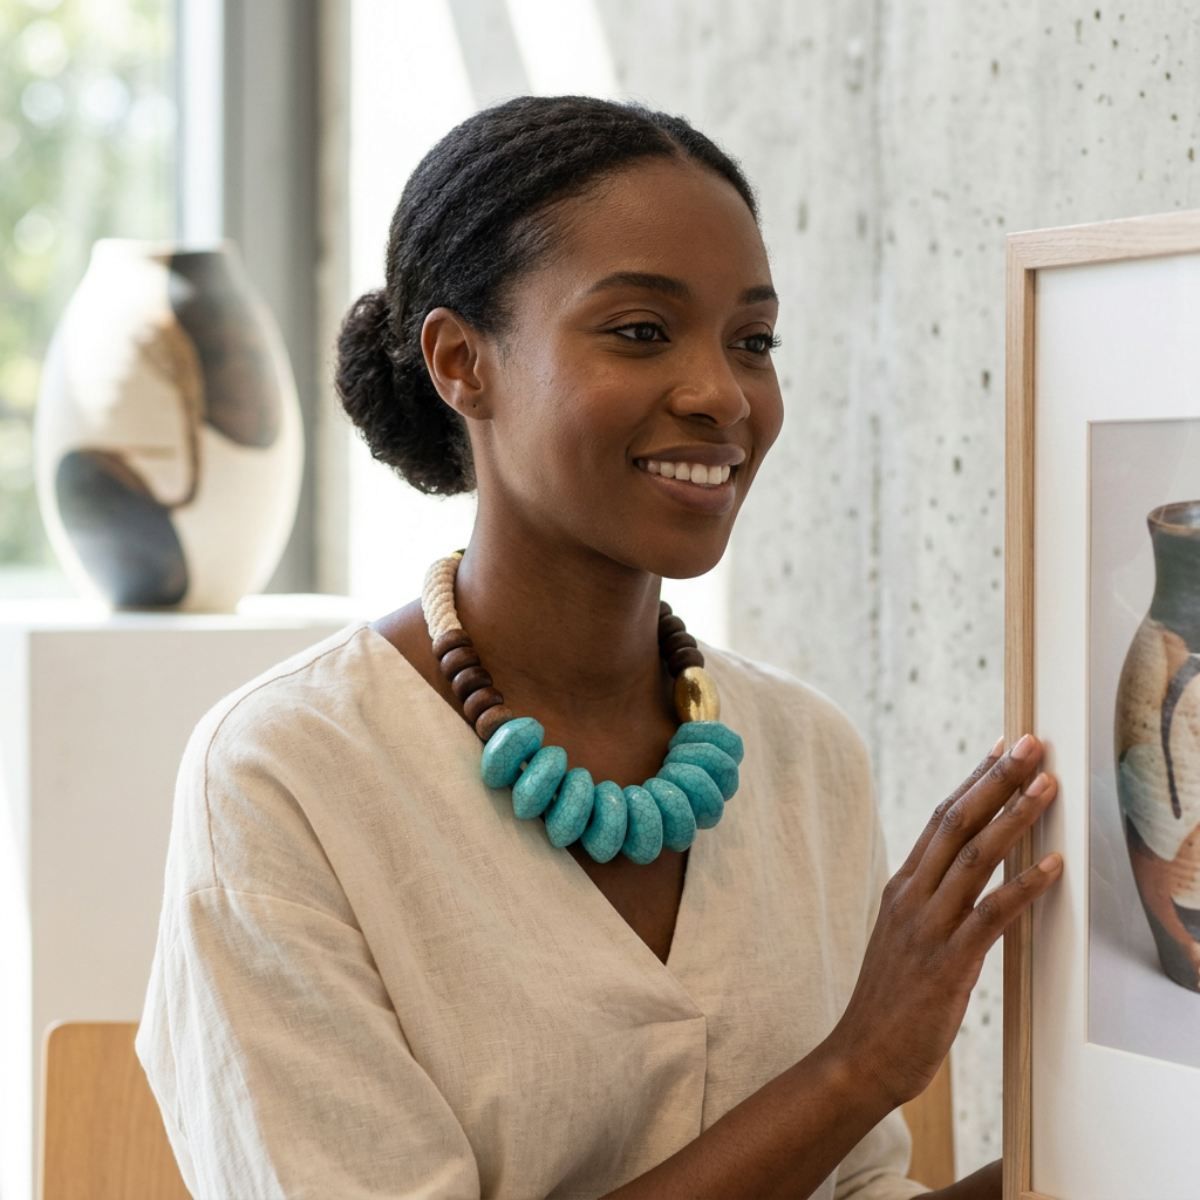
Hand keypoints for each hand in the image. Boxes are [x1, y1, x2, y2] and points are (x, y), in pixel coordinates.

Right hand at [829, 735, 1061, 1108]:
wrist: (861, 1055)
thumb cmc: (888, 1002)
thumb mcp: (902, 936)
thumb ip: (927, 901)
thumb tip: (960, 874)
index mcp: (900, 887)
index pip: (941, 819)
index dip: (974, 780)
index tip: (1001, 748)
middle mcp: (911, 897)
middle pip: (957, 823)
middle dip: (997, 779)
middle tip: (1030, 745)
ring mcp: (927, 928)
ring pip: (975, 858)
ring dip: (1014, 817)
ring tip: (1046, 786)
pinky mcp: (947, 964)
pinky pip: (991, 915)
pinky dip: (1023, 887)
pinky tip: (1052, 867)